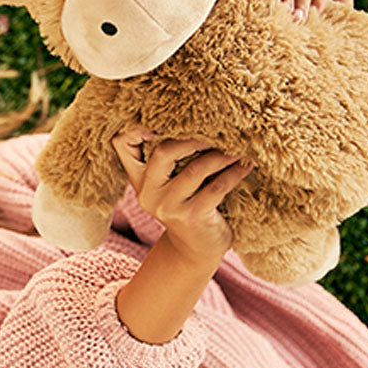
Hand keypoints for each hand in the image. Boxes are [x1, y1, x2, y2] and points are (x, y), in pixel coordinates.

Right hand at [112, 129, 251, 269]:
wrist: (194, 249)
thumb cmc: (186, 206)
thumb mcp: (169, 184)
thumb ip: (169, 159)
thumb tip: (196, 118)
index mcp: (139, 179)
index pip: (121, 144)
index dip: (137, 127)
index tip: (167, 117)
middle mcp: (148, 192)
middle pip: (163, 152)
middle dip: (193, 137)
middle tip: (216, 130)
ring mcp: (168, 206)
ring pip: (195, 169)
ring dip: (221, 155)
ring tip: (237, 147)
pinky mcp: (191, 216)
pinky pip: (216, 187)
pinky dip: (234, 173)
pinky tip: (246, 166)